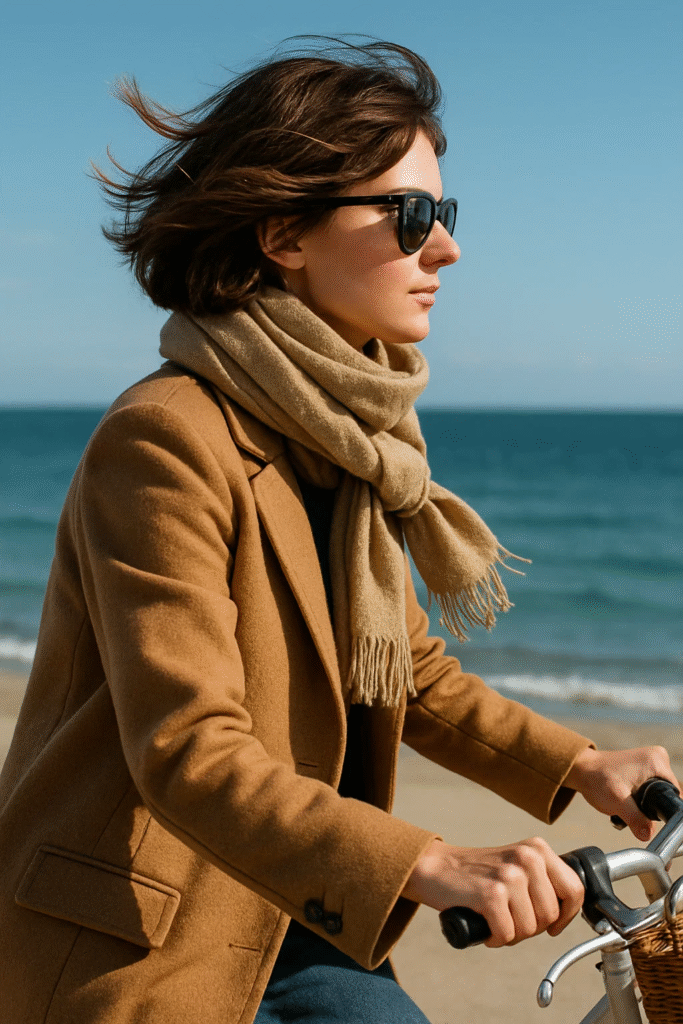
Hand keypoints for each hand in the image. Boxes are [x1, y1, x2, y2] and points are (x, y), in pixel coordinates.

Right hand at [401, 837, 583, 947]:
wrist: (436, 868)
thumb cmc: (478, 874)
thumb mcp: (518, 865)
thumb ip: (543, 880)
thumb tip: (569, 912)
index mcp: (538, 849)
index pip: (575, 890)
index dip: (566, 915)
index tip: (553, 925)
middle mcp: (527, 857)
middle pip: (551, 915)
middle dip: (532, 926)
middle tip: (510, 917)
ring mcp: (509, 875)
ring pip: (530, 928)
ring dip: (512, 933)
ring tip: (496, 918)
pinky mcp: (491, 894)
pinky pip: (507, 934)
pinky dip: (495, 938)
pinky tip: (486, 925)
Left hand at [565, 746, 679, 841]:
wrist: (581, 770)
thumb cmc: (597, 779)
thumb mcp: (617, 802)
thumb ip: (636, 819)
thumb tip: (648, 835)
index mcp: (657, 762)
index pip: (674, 795)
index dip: (663, 811)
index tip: (648, 818)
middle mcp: (658, 758)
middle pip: (666, 795)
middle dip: (652, 808)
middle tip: (632, 809)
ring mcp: (651, 761)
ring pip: (658, 794)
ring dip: (645, 805)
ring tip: (627, 805)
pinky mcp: (644, 767)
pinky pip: (651, 789)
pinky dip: (641, 798)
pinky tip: (627, 801)